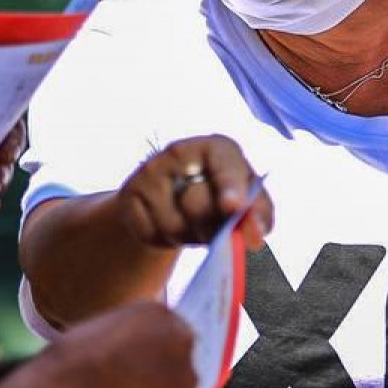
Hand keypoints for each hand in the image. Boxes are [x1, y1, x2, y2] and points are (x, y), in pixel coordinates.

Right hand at [43, 300, 197, 387]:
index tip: (138, 372)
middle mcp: (183, 346)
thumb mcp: (104, 332)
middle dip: (158, 384)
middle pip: (177, 369)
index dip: (152, 358)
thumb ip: (130, 341)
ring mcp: (185, 385)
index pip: (170, 337)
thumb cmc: (71, 365)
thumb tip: (134, 360)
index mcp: (163, 317)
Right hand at [116, 135, 272, 250]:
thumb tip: (255, 235)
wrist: (170, 202)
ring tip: (190, 225)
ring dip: (188, 237)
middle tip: (214, 232)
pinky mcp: (130, 195)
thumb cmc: (216, 197)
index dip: (230, 184)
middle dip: (211, 228)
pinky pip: (151, 233)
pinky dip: (163, 240)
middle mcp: (181, 152)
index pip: (224, 161)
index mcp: (217, 148)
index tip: (232, 206)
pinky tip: (166, 226)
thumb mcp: (243, 200)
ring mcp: (151, 172)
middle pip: (200, 204)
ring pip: (175, 225)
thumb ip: (258, 214)